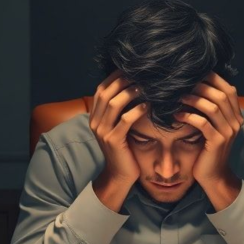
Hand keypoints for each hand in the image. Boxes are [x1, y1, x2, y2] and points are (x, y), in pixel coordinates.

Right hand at [90, 70, 147, 210]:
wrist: (119, 175)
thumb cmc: (124, 150)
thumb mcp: (118, 128)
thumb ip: (120, 111)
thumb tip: (133, 88)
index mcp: (95, 117)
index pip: (101, 89)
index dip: (114, 77)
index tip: (131, 69)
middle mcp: (96, 122)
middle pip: (106, 93)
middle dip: (123, 81)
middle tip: (140, 74)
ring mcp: (103, 132)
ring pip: (114, 104)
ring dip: (130, 92)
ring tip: (145, 86)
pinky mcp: (113, 141)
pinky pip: (125, 121)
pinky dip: (136, 111)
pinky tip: (148, 105)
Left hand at [175, 71, 243, 209]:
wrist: (214, 176)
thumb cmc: (208, 150)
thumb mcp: (213, 128)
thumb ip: (210, 111)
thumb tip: (195, 88)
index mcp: (236, 116)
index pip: (229, 89)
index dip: (213, 79)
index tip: (194, 74)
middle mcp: (235, 122)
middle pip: (220, 94)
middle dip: (201, 86)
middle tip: (182, 84)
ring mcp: (228, 132)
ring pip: (212, 107)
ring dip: (193, 99)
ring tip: (177, 97)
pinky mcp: (217, 142)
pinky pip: (203, 123)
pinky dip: (189, 116)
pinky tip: (176, 115)